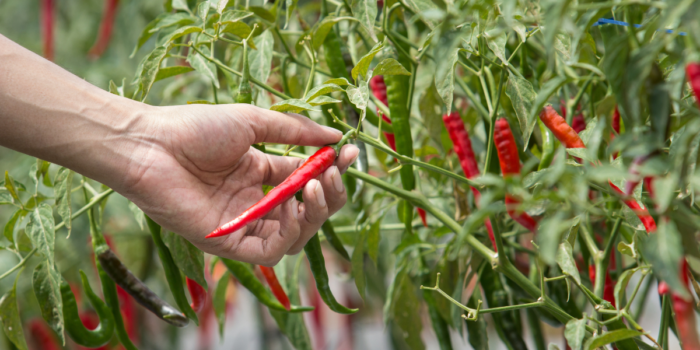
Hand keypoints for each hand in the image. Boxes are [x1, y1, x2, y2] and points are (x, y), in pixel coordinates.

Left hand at [120, 103, 357, 264]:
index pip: (308, 179)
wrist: (152, 144)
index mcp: (261, 173)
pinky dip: (290, 233)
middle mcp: (256, 202)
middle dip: (330, 193)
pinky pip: (270, 252)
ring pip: (296, 236)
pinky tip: (294, 206)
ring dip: (315, 213)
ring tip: (316, 186)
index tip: (351, 152)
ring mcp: (243, 224)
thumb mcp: (254, 122)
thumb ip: (295, 132)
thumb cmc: (195, 128)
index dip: (333, 169)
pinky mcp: (228, 243)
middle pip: (308, 211)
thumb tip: (336, 138)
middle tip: (333, 172)